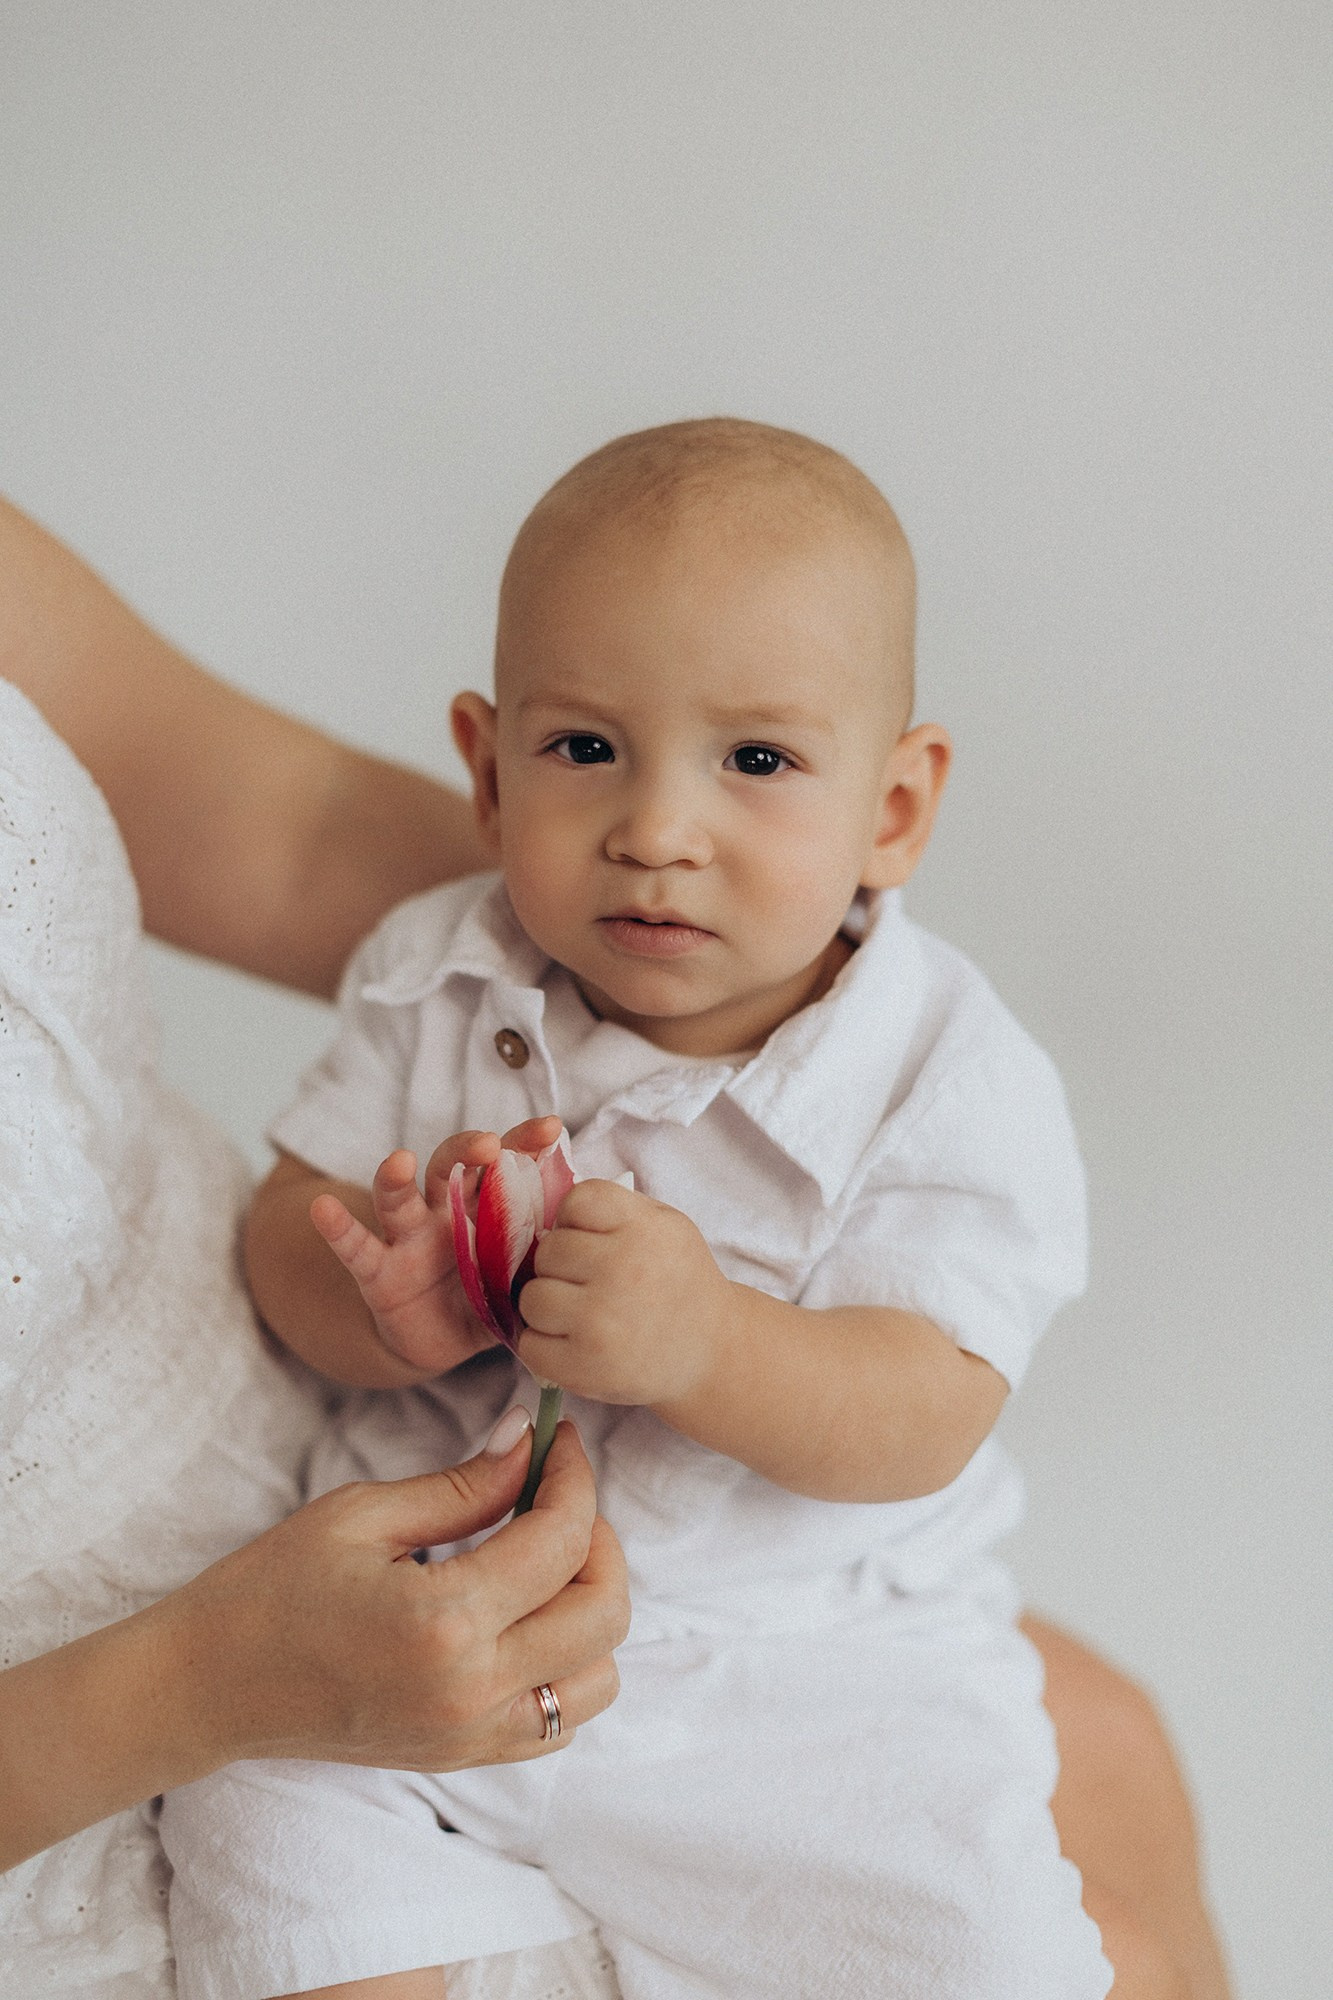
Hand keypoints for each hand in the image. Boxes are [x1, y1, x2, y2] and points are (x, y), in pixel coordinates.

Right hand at [172, 1418, 627, 1774]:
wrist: (212, 1686)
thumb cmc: (272, 1588)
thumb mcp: (363, 1514)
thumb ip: (462, 1484)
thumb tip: (527, 1440)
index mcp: (444, 1622)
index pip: (561, 1539)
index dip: (573, 1475)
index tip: (557, 1438)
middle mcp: (473, 1691)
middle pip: (603, 1611)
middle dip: (597, 1537)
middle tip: (554, 1494)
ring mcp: (474, 1736)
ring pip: (599, 1675)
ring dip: (591, 1606)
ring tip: (543, 1559)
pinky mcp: (466, 1757)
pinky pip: (561, 1720)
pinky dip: (569, 1667)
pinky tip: (526, 1619)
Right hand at [311, 1116, 562, 1370]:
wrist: (441, 1336)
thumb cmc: (491, 1293)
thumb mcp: (523, 1276)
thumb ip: (548, 1257)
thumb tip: (602, 1241)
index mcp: (487, 1207)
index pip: (505, 1165)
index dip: (524, 1144)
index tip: (550, 1128)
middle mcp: (445, 1211)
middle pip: (452, 1167)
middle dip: (468, 1150)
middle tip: (488, 1144)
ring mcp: (409, 1236)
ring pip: (399, 1197)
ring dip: (395, 1177)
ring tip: (396, 1161)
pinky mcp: (378, 1270)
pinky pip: (356, 1246)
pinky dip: (338, 1228)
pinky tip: (322, 1207)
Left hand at [517, 1179, 733, 1406]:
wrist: (710, 1350)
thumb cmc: (679, 1282)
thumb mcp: (666, 1226)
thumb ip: (615, 1211)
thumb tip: (551, 1221)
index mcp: (644, 1229)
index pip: (577, 1201)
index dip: (573, 1219)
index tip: (590, 1240)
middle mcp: (622, 1270)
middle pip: (548, 1251)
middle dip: (561, 1266)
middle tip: (587, 1282)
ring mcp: (600, 1321)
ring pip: (532, 1298)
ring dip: (548, 1306)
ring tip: (578, 1313)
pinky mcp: (585, 1366)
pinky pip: (530, 1345)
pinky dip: (543, 1345)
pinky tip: (571, 1341)